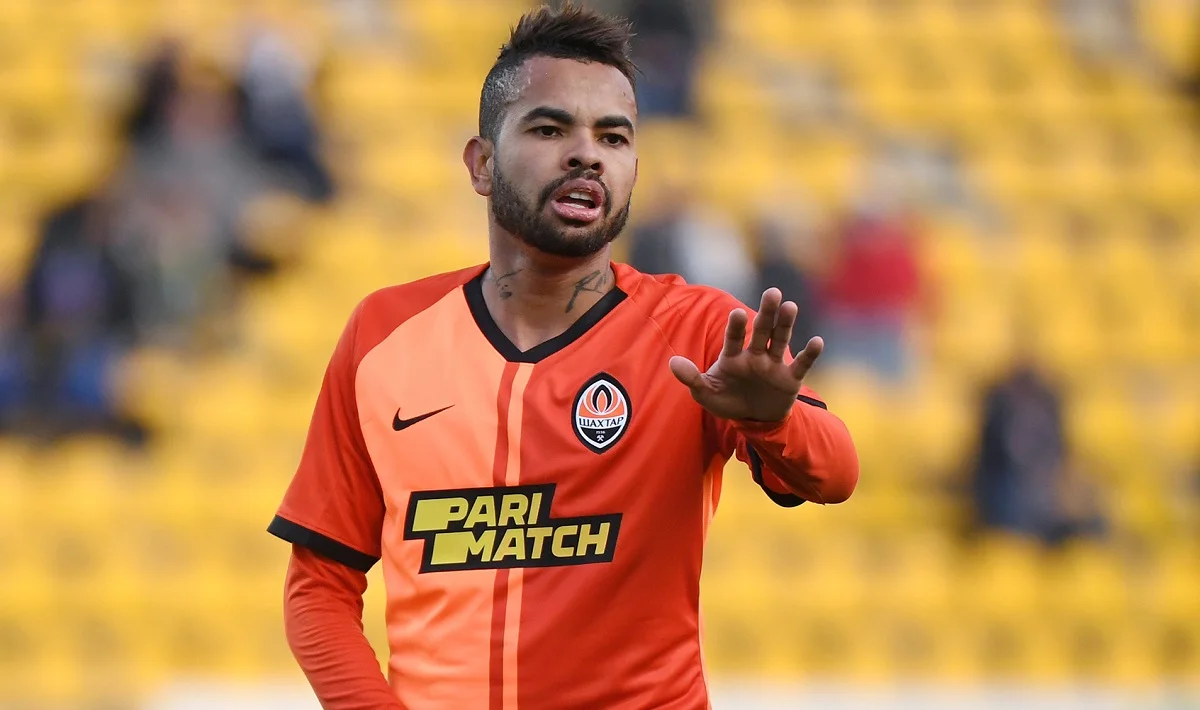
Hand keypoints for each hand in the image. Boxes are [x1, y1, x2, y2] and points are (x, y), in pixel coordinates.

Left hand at [669, 288, 823, 422]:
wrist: (753, 419)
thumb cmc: (727, 401)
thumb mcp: (705, 393)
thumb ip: (691, 378)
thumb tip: (672, 363)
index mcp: (733, 356)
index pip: (734, 338)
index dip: (736, 327)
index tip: (736, 314)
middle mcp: (755, 355)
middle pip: (762, 330)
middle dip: (767, 313)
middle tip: (772, 293)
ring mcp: (773, 365)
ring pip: (780, 341)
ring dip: (786, 324)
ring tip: (791, 307)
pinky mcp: (790, 379)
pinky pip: (802, 365)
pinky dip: (810, 354)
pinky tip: (817, 341)